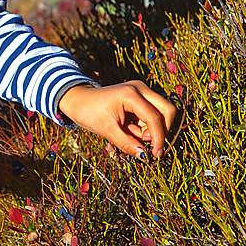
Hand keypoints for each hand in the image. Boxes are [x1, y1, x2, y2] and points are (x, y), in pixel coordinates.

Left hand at [58, 81, 175, 157]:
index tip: (156, 155)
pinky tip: (128, 127)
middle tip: (146, 142)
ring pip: (161, 113)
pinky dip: (145, 126)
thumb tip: (145, 157)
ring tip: (128, 132)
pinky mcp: (140, 96)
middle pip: (167, 110)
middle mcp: (140, 88)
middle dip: (161, 130)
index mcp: (131, 94)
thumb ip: (127, 144)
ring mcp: (141, 90)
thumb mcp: (107, 131)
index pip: (154, 118)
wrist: (78, 100)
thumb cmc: (89, 113)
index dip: (158, 138)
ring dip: (150, 129)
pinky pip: (152, 114)